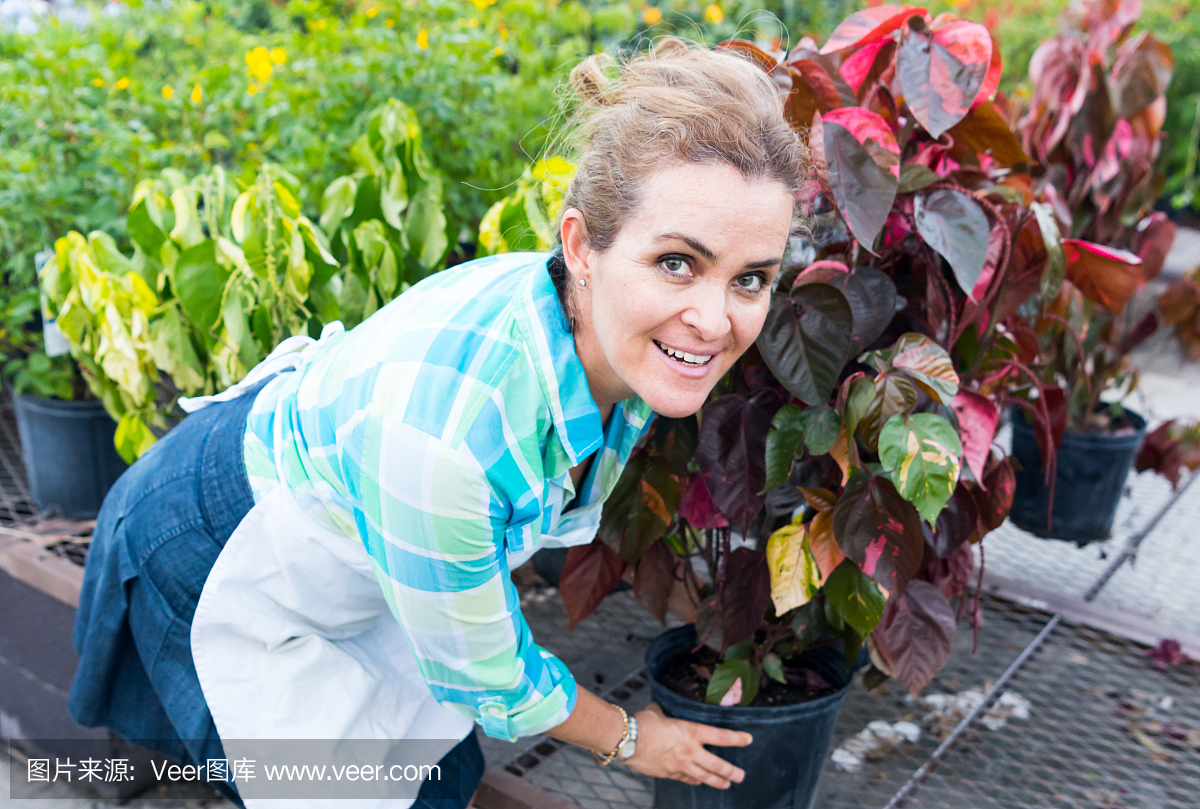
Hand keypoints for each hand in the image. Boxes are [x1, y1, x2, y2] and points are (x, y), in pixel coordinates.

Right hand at [623, 703, 751, 788]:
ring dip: (717, 781)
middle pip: (717, 765)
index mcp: (691, 732)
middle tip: (741, 776)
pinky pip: (685, 779)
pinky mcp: (668, 773)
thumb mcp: (658, 712)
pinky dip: (693, 781)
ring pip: (704, 776)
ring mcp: (680, 765)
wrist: (629, 740)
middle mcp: (690, 751)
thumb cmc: (644, 722)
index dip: (737, 738)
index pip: (721, 736)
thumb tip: (658, 710)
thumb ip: (663, 713)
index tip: (748, 739)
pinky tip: (697, 783)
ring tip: (727, 785)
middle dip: (731, 771)